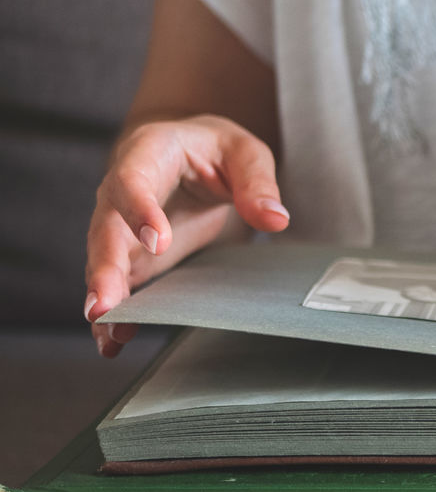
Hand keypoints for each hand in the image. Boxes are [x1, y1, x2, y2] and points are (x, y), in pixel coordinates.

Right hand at [85, 114, 288, 356]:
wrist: (194, 154)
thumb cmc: (218, 150)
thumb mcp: (245, 153)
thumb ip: (257, 182)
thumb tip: (275, 219)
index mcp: (149, 153)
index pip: (134, 180)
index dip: (140, 210)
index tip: (158, 242)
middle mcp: (121, 191)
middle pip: (106, 229)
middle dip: (105, 269)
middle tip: (104, 305)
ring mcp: (122, 227)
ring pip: (104, 263)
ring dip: (103, 298)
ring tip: (107, 332)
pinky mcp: (132, 256)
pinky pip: (117, 284)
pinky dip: (114, 312)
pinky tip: (113, 341)